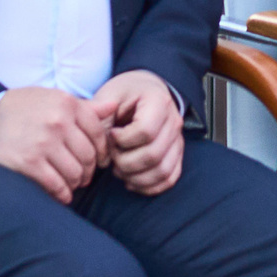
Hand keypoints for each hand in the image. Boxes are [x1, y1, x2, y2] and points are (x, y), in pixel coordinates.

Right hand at [0, 86, 110, 203]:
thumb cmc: (19, 108)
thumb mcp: (51, 98)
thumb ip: (84, 106)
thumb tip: (114, 107)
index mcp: (66, 103)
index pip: (99, 133)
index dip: (102, 152)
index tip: (98, 161)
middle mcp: (58, 122)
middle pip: (89, 156)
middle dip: (88, 171)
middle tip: (82, 177)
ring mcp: (43, 143)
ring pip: (76, 173)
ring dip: (75, 184)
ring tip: (70, 184)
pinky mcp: (28, 163)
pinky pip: (57, 185)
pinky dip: (62, 194)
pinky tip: (60, 194)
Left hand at [92, 70, 184, 196]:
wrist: (145, 91)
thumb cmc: (125, 94)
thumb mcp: (109, 94)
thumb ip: (100, 116)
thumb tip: (99, 148)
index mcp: (159, 101)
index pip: (145, 131)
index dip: (123, 140)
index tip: (111, 134)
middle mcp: (174, 121)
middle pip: (153, 155)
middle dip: (125, 162)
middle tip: (111, 156)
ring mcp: (178, 140)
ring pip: (163, 171)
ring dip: (136, 177)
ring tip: (119, 170)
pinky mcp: (176, 154)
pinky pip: (169, 178)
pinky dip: (149, 186)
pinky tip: (131, 181)